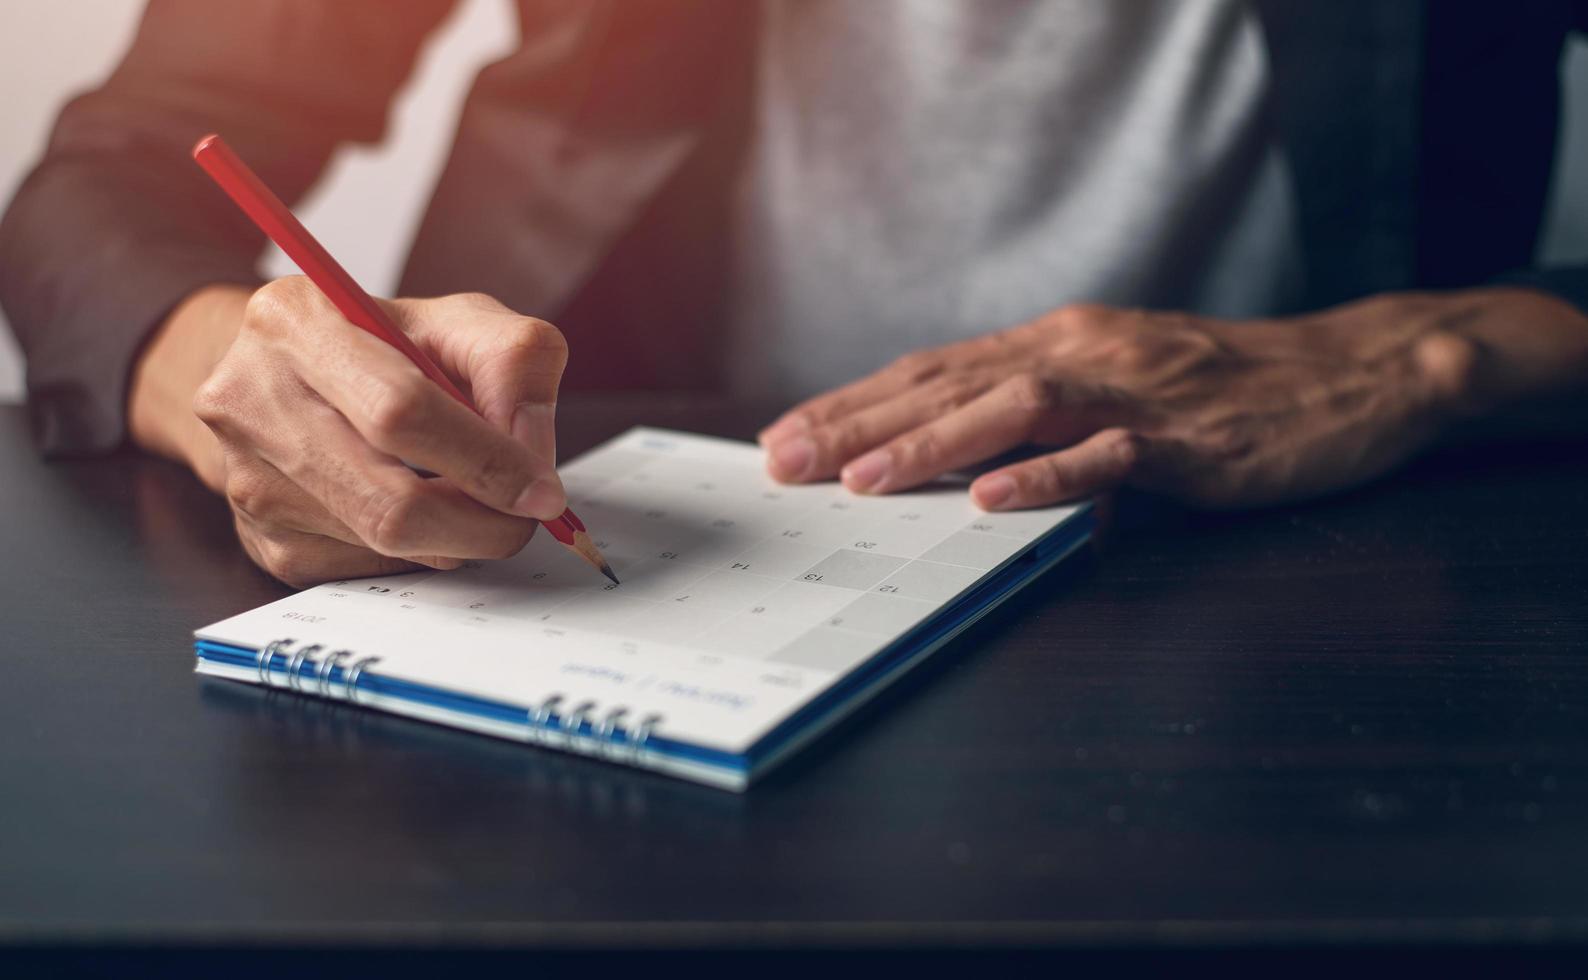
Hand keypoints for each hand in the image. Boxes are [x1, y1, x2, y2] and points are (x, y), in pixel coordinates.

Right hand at [131, 278, 568, 585]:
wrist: (284, 376)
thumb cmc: (383, 346)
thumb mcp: (457, 320)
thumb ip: (514, 360)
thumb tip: (532, 454)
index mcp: (296, 323)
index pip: (400, 411)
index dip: (485, 461)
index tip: (541, 490)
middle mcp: (250, 401)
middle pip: (390, 503)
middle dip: (481, 522)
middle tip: (524, 517)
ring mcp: (248, 481)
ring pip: (385, 546)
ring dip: (456, 538)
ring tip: (473, 498)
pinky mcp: (263, 543)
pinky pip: (368, 571)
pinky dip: (419, 551)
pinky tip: (422, 510)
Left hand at [758, 289, 1586, 509]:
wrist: (1345, 377)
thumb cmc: (1220, 391)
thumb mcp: (1113, 386)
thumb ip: (1037, 412)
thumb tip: (950, 454)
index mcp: (1058, 343)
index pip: (933, 369)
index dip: (854, 401)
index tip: (788, 434)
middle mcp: (1082, 353)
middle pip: (951, 384)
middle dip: (859, 423)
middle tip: (785, 460)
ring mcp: (1134, 392)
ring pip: (1014, 410)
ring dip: (930, 445)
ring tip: (860, 481)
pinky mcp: (1187, 438)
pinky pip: (1108, 456)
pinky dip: (1046, 477)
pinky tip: (990, 500)